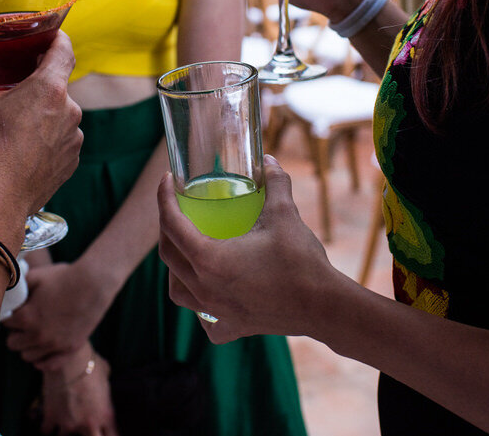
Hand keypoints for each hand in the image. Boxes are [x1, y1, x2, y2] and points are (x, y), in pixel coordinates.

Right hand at [0, 33, 83, 234]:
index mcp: (49, 90)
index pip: (64, 50)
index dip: (55, 38)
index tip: (46, 35)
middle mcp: (69, 113)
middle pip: (56, 85)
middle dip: (34, 84)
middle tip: (9, 88)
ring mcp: (72, 141)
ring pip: (57, 115)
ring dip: (39, 114)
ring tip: (10, 124)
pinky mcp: (69, 164)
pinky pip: (58, 140)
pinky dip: (43, 138)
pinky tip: (19, 148)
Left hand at [5, 262, 109, 366]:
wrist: (95, 283)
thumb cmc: (65, 276)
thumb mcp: (37, 276)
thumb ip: (17, 286)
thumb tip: (6, 290)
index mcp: (26, 317)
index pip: (5, 323)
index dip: (8, 315)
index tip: (14, 310)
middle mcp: (38, 335)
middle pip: (12, 343)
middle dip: (16, 332)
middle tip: (24, 321)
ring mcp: (55, 345)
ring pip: (27, 356)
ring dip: (28, 345)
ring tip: (35, 332)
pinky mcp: (69, 348)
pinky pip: (48, 365)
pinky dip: (43, 359)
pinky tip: (44, 348)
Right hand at [38, 347, 117, 435]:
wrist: (68, 358)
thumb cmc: (90, 363)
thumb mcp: (106, 375)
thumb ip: (104, 387)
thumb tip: (102, 384)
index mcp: (105, 415)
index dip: (110, 435)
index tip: (107, 432)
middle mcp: (88, 424)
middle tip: (86, 430)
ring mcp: (68, 423)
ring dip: (66, 434)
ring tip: (66, 425)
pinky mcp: (51, 417)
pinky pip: (46, 432)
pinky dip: (47, 429)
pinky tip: (48, 425)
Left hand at [157, 157, 336, 342]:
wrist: (325, 306)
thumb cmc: (301, 260)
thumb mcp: (285, 214)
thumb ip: (275, 183)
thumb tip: (269, 161)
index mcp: (209, 259)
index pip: (172, 225)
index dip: (164, 199)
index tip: (166, 181)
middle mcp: (205, 288)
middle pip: (169, 256)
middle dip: (167, 227)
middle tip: (177, 208)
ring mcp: (217, 311)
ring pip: (178, 291)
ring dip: (176, 269)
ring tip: (186, 251)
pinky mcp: (234, 326)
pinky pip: (207, 321)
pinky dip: (200, 309)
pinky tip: (207, 297)